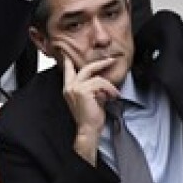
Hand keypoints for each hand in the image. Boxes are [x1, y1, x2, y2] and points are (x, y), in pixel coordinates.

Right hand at [57, 44, 119, 164]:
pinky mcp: (83, 91)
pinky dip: (109, 90)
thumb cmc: (89, 117)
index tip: (70, 52)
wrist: (88, 130)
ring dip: (109, 86)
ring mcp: (76, 88)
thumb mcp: (90, 99)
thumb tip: (101, 80)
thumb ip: (91, 87)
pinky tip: (112, 96)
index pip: (68, 69)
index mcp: (69, 88)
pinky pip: (101, 83)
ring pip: (97, 78)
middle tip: (111, 60)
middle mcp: (70, 86)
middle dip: (100, 63)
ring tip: (114, 94)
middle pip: (86, 68)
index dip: (70, 60)